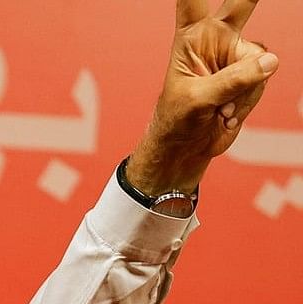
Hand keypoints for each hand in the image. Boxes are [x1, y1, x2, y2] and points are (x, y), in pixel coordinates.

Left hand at [128, 0, 278, 194]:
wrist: (187, 144)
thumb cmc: (177, 119)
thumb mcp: (195, 100)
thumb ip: (231, 80)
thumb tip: (270, 61)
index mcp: (190, 36)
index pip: (191, 0)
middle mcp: (215, 38)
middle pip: (242, 5)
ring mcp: (236, 55)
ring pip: (259, 60)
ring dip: (244, 89)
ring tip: (219, 106)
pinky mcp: (251, 73)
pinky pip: (263, 79)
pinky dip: (248, 100)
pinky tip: (229, 111)